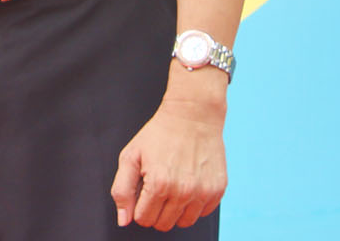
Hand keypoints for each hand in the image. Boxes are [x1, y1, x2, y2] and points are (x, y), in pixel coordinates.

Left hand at [110, 96, 226, 230]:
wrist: (192, 115)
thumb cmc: (160, 134)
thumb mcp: (130, 156)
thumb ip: (122, 190)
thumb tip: (124, 219)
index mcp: (159, 184)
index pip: (144, 219)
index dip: (140, 207)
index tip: (144, 191)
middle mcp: (183, 191)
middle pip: (163, 224)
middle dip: (155, 210)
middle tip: (157, 187)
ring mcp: (203, 192)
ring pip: (184, 223)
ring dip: (175, 210)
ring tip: (173, 187)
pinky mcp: (218, 190)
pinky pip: (202, 213)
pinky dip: (194, 204)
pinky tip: (188, 184)